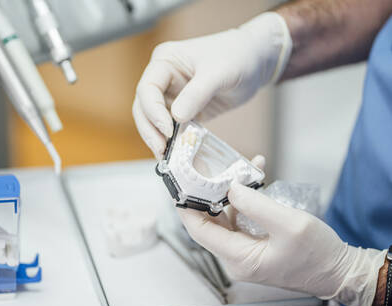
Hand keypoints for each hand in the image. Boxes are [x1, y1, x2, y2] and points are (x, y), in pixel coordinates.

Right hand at [132, 12, 291, 157]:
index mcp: (165, 60)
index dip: (153, 111)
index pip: (147, 89)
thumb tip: (176, 116)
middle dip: (150, 129)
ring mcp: (172, 95)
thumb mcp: (219, 72)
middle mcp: (163, 77)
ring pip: (153, 120)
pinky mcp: (183, 110)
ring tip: (165, 156)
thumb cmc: (237, 56)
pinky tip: (175, 153)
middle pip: (143, 107)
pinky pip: (171, 127)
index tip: (167, 129)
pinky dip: (171, 141)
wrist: (255, 60)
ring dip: (157, 138)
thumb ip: (197, 93)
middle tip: (161, 149)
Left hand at [178, 179, 386, 305]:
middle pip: (209, 223)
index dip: (187, 207)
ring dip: (227, 194)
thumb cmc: (319, 255)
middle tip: (205, 170)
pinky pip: (240, 221)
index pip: (199, 230)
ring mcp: (245, 252)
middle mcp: (237, 258)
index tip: (179, 185)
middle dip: (206, 194)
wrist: (341, 271)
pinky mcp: (254, 245)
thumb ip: (255, 204)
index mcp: (239, 258)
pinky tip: (251, 181)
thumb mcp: (288, 223)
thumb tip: (230, 187)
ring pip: (224, 219)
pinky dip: (243, 201)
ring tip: (233, 169)